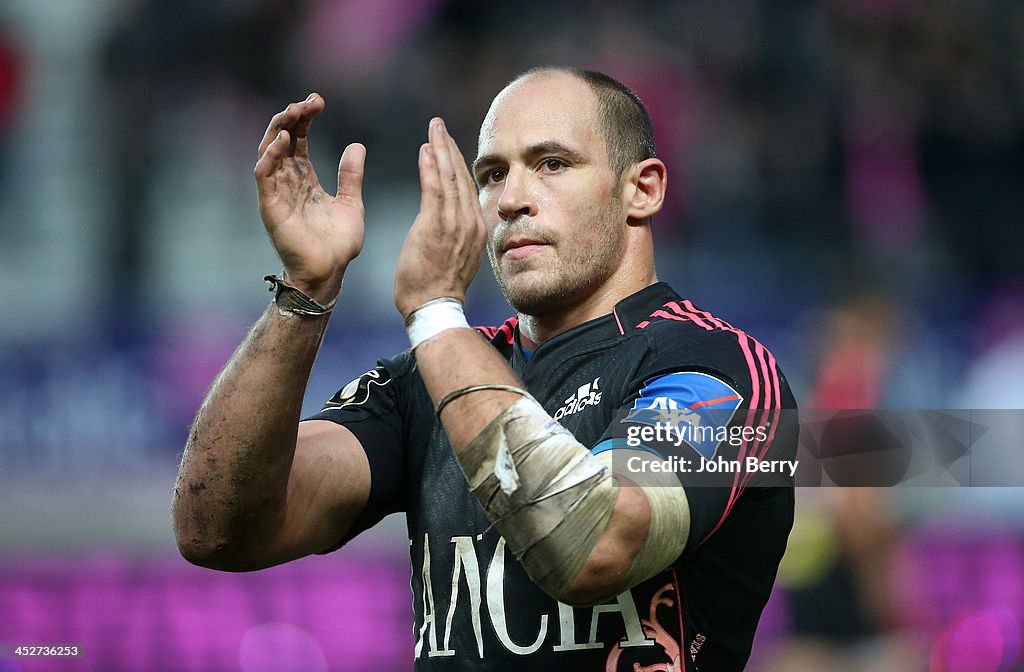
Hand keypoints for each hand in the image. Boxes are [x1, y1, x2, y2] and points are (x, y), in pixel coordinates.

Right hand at [254, 93, 365, 303]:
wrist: (330, 272)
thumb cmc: (338, 244)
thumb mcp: (352, 203)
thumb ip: (351, 175)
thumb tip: (357, 145)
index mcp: (305, 179)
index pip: (298, 139)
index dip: (305, 118)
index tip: (319, 102)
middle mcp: (287, 182)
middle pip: (281, 139)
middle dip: (291, 117)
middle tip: (308, 102)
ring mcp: (277, 193)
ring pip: (268, 151)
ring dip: (278, 129)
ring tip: (293, 113)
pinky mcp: (271, 207)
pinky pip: (263, 176)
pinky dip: (270, 156)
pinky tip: (283, 140)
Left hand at [394, 118, 486, 318]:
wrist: (435, 307)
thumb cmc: (439, 286)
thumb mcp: (458, 256)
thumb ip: (458, 234)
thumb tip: (452, 223)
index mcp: (476, 228)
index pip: (467, 187)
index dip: (457, 162)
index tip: (447, 144)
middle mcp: (470, 222)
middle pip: (461, 176)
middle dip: (449, 147)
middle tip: (439, 125)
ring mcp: (455, 224)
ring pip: (449, 177)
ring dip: (440, 149)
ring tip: (433, 128)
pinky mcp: (436, 226)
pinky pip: (435, 189)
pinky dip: (430, 167)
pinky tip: (426, 149)